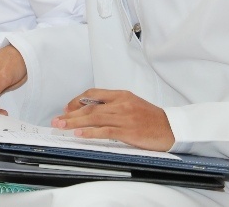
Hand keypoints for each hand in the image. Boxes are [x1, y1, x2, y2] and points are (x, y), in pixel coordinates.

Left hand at [51, 89, 174, 151]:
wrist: (172, 128)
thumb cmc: (152, 119)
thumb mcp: (132, 104)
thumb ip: (113, 105)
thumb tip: (92, 110)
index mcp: (121, 95)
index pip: (93, 93)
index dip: (77, 101)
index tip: (67, 108)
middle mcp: (120, 103)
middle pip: (89, 107)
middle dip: (70, 114)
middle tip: (56, 120)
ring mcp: (124, 117)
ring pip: (94, 117)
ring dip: (74, 122)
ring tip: (61, 126)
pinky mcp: (128, 131)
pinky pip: (105, 131)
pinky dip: (90, 132)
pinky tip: (79, 134)